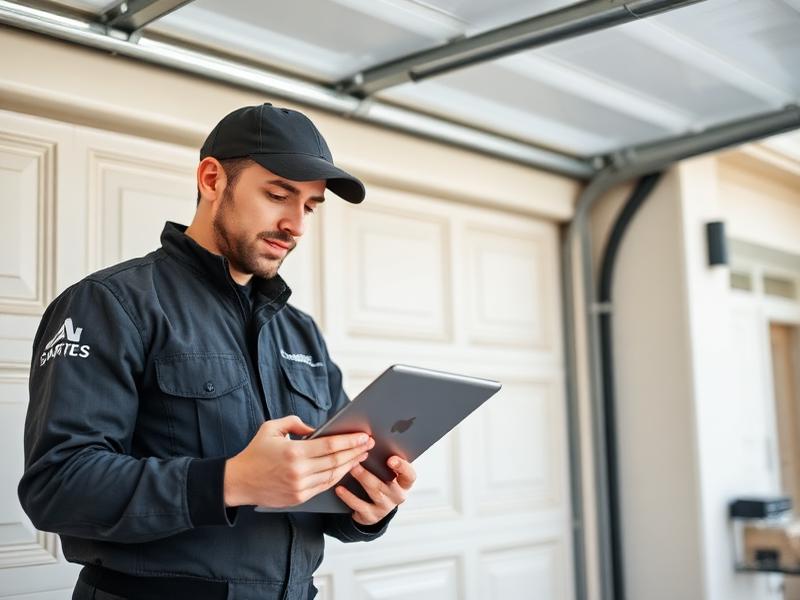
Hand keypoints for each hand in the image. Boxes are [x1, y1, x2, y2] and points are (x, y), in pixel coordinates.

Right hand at [224, 415, 373, 507]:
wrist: (238, 482)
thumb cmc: (255, 452)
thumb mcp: (272, 428)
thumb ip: (295, 423)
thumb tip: (316, 428)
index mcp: (294, 452)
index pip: (330, 445)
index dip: (349, 441)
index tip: (363, 436)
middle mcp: (299, 471)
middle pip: (336, 461)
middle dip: (355, 451)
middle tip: (368, 444)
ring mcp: (300, 487)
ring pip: (333, 476)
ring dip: (350, 465)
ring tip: (361, 455)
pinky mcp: (299, 498)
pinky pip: (324, 486)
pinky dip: (337, 477)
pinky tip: (345, 468)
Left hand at [335, 456, 415, 525]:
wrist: (374, 507)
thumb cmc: (381, 481)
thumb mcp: (387, 473)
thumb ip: (385, 460)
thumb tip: (370, 440)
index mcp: (404, 483)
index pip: (410, 475)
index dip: (402, 467)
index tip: (391, 459)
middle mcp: (398, 495)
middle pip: (388, 484)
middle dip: (373, 470)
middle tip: (361, 457)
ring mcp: (385, 507)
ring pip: (374, 492)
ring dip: (361, 478)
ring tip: (350, 467)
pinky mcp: (371, 516)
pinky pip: (360, 506)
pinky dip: (348, 497)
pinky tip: (339, 488)